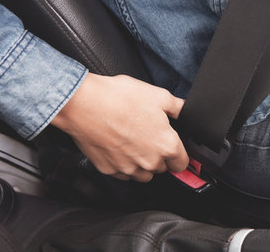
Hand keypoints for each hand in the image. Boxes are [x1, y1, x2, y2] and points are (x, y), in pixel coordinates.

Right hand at [51, 73, 188, 181]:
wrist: (85, 104)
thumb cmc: (120, 98)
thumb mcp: (159, 95)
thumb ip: (178, 107)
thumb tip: (185, 110)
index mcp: (166, 145)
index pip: (182, 163)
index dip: (180, 154)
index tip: (174, 149)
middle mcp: (149, 161)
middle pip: (162, 168)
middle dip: (159, 155)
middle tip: (149, 135)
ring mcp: (128, 168)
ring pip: (143, 174)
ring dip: (142, 163)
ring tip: (133, 141)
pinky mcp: (109, 170)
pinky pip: (122, 174)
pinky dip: (123, 164)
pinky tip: (118, 145)